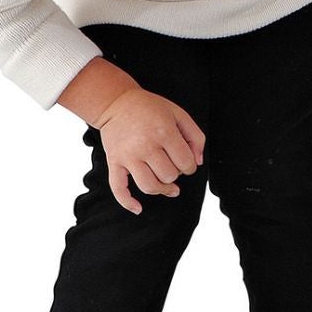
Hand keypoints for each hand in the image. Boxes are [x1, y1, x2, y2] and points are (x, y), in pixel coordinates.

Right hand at [92, 87, 205, 213]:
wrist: (117, 103)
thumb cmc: (151, 109)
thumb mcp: (179, 114)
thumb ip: (195, 137)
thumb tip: (198, 163)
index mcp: (164, 133)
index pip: (186, 164)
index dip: (190, 166)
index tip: (185, 161)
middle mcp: (145, 146)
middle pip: (169, 176)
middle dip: (176, 175)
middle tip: (173, 165)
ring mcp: (128, 156)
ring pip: (149, 186)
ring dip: (162, 190)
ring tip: (168, 188)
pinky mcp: (114, 162)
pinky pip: (118, 188)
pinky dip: (127, 202)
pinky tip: (138, 208)